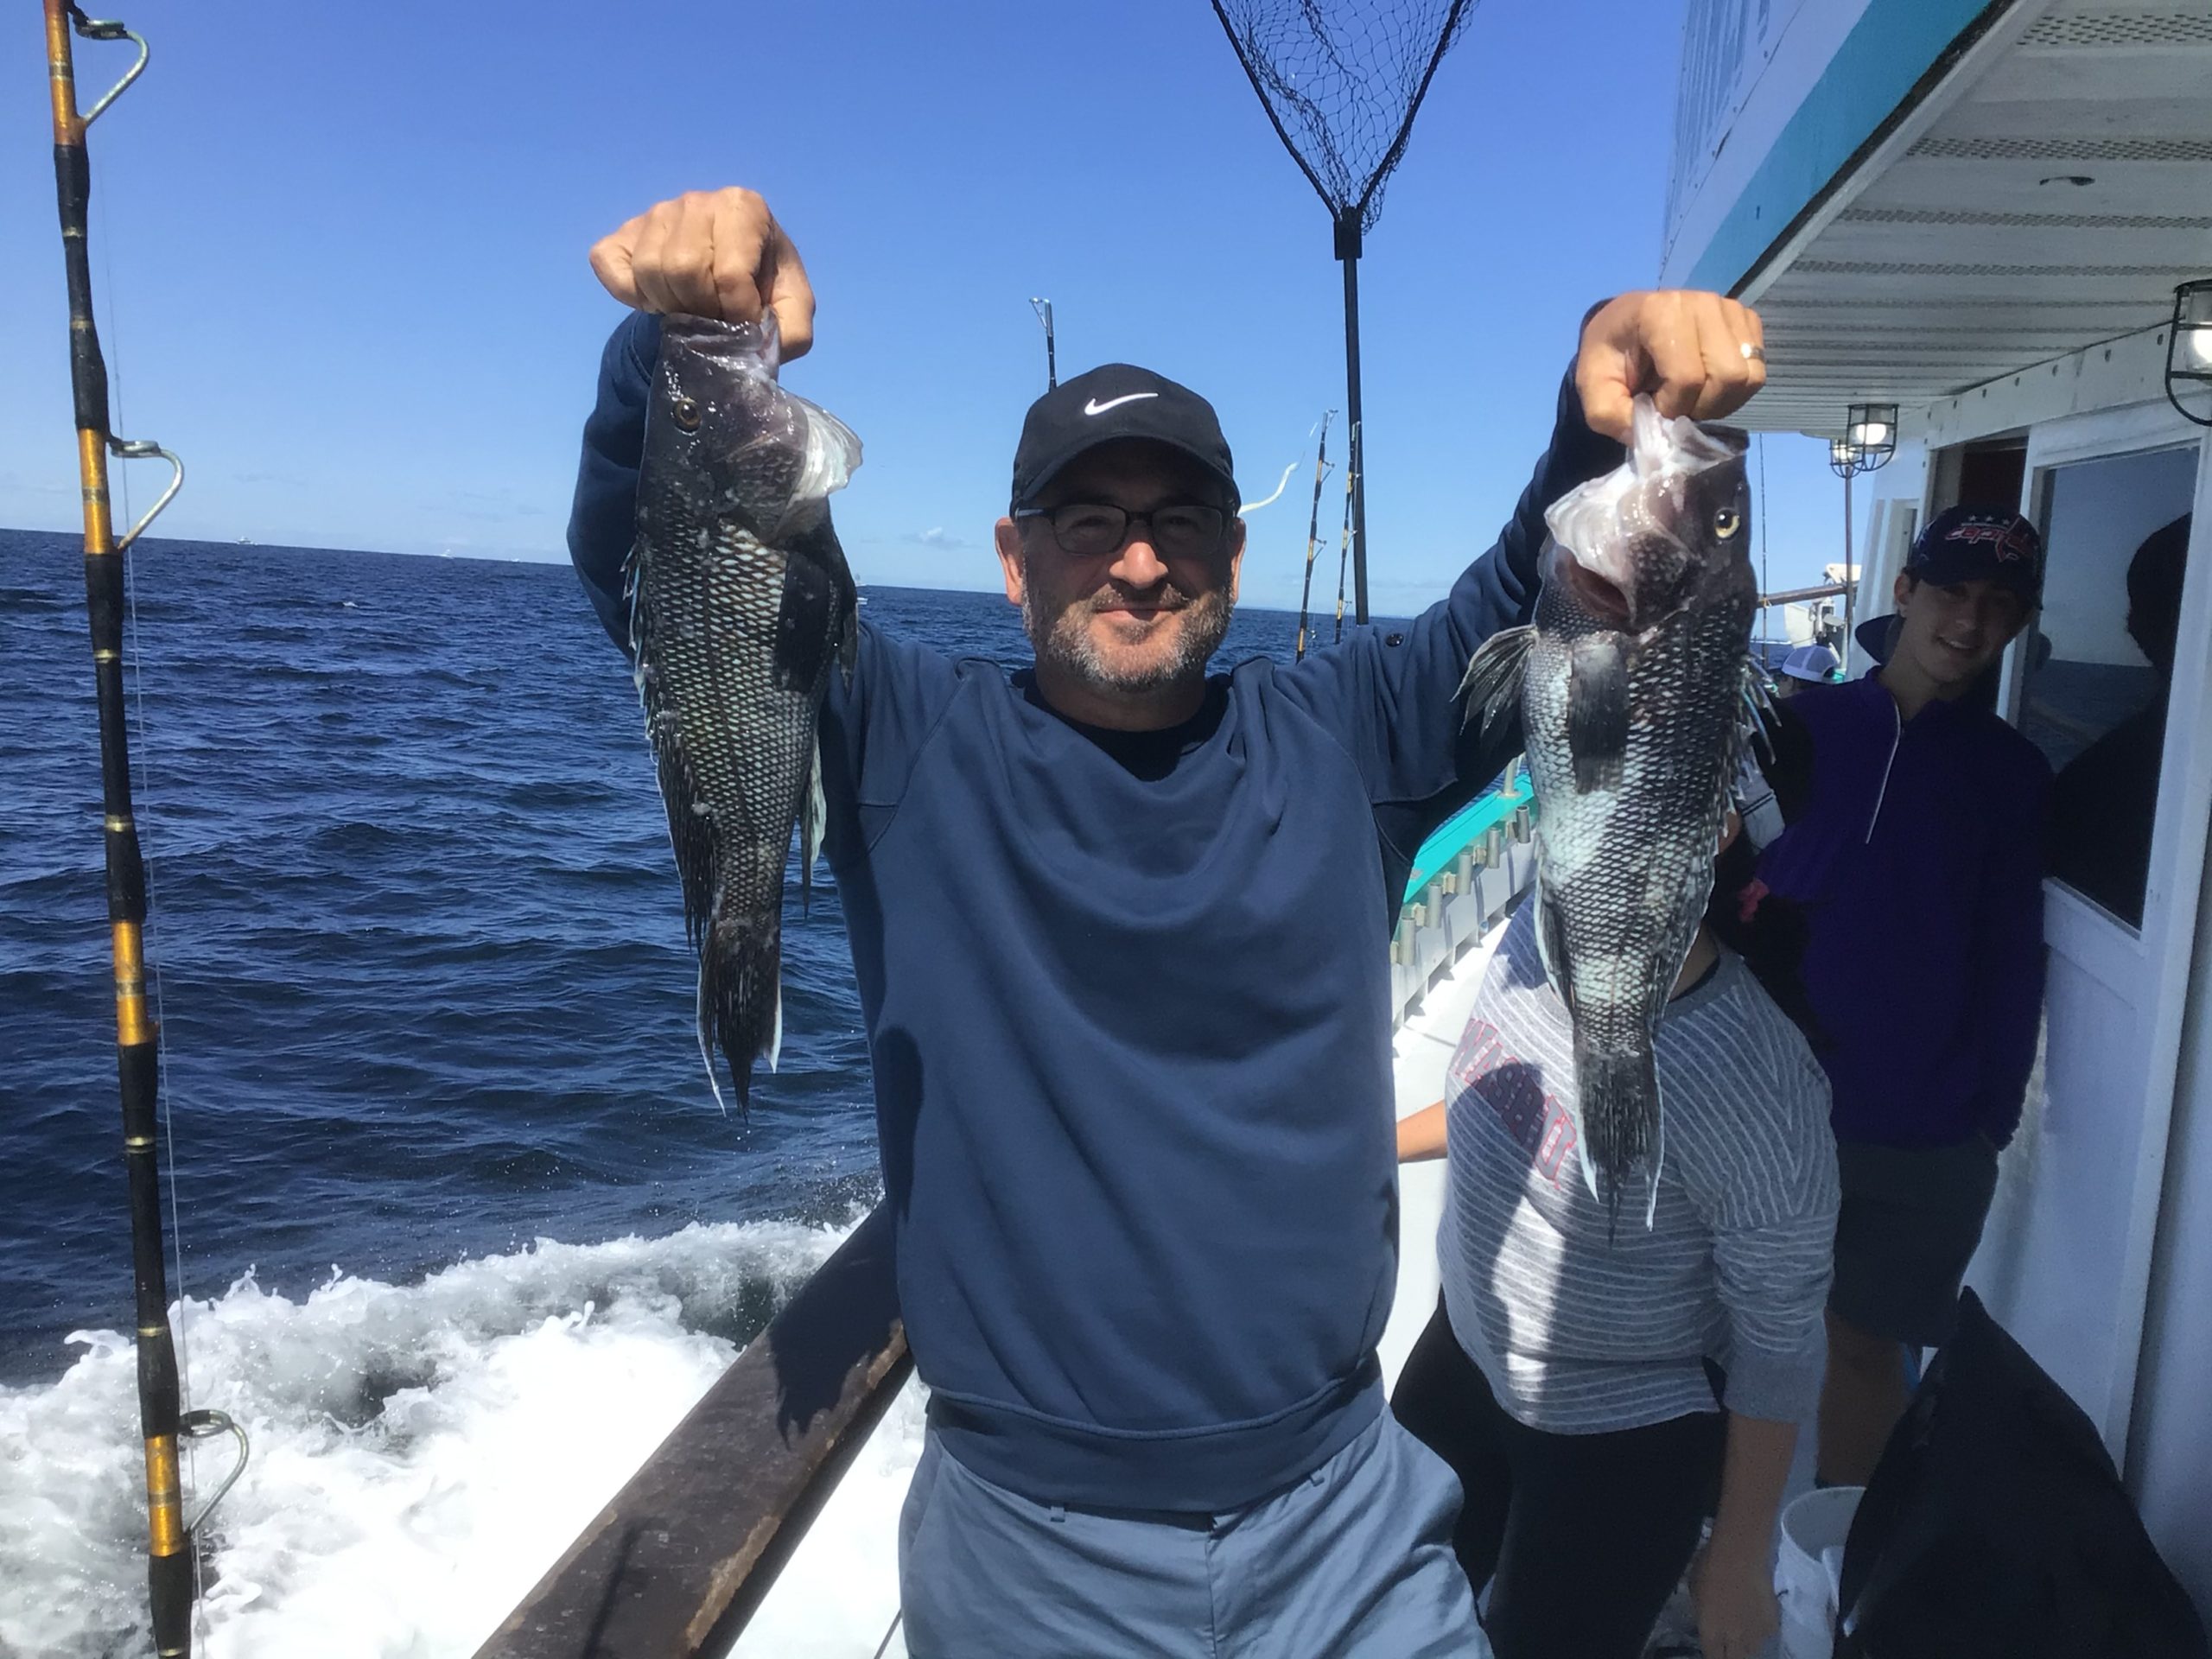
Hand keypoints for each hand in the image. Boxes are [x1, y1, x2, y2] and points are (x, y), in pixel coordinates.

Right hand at [589, 188, 815, 356]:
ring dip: (669, 304)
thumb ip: (792, 329)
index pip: (729, 274)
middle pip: (684, 268)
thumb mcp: (794, 311)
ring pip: (649, 269)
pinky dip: (631, 296)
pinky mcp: (621, 235)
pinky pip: (610, 268)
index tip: (742, 320)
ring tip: (689, 306)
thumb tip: (753, 336)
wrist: (728, 279)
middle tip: (712, 315)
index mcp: (744, 206)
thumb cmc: (764, 289)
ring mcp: (655, 212)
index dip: (734, 313)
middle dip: (700, 308)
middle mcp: (697, 200)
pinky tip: (656, 298)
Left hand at [1576, 290, 1764, 440]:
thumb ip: (1613, 417)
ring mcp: (1729, 309)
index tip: (1652, 404)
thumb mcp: (1593, 390)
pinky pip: (1758, 371)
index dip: (1671, 407)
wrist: (1624, 328)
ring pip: (1748, 376)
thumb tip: (1654, 440)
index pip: (1687, 376)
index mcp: (1661, 312)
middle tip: (1676, 405)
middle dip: (1701, 406)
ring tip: (1693, 397)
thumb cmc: (1609, 357)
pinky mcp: (1747, 321)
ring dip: (1721, 401)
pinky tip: (1710, 386)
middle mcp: (1702, 303)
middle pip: (1727, 376)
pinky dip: (1736, 391)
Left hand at [1690, 1537, 1781, 1658]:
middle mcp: (1734, 1640)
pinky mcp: (1772, 1626)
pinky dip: (1760, 1630)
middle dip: (1731, 1655)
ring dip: (1746, 1645)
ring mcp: (1756, 1635)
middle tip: (1729, 1645)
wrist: (1741, 1555)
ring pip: (1752, 1651)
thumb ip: (1703, 1614)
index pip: (1713, 1658)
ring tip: (1743, 1630)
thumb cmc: (1710, 1568)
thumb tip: (1709, 1621)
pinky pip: (1765, 1635)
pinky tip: (1756, 1615)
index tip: (1714, 1648)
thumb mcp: (1695, 1593)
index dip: (1713, 1655)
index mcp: (1711, 1633)